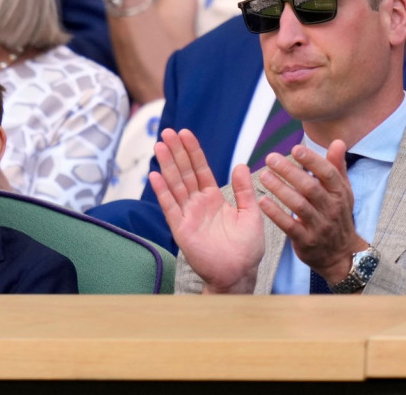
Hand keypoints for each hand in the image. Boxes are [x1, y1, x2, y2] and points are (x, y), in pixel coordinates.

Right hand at [149, 129, 263, 293]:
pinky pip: (170, 207)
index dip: (193, 151)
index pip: (201, 169)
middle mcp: (198, 203)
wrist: (239, 273)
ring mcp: (187, 215)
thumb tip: (240, 165)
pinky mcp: (181, 229)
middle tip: (167, 132)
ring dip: (167, 165)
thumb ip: (244, 190)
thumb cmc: (247, 248)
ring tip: (159, 146)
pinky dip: (162, 191)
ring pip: (175, 185)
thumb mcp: (251, 213)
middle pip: (184, 172)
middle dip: (176, 152)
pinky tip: (155, 175)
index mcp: (214, 198)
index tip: (185, 133)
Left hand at [258, 141, 367, 284]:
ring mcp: (320, 226)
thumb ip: (336, 167)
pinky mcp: (306, 241)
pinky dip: (276, 214)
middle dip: (290, 171)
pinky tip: (262, 201)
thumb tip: (338, 141)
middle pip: (310, 187)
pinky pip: (290, 226)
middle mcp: (332, 209)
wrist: (341, 255)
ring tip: (263, 175)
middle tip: (270, 158)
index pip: (328, 173)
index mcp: (340, 193)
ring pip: (299, 205)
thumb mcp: (342, 192)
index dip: (312, 160)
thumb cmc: (337, 216)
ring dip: (280, 189)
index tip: (294, 149)